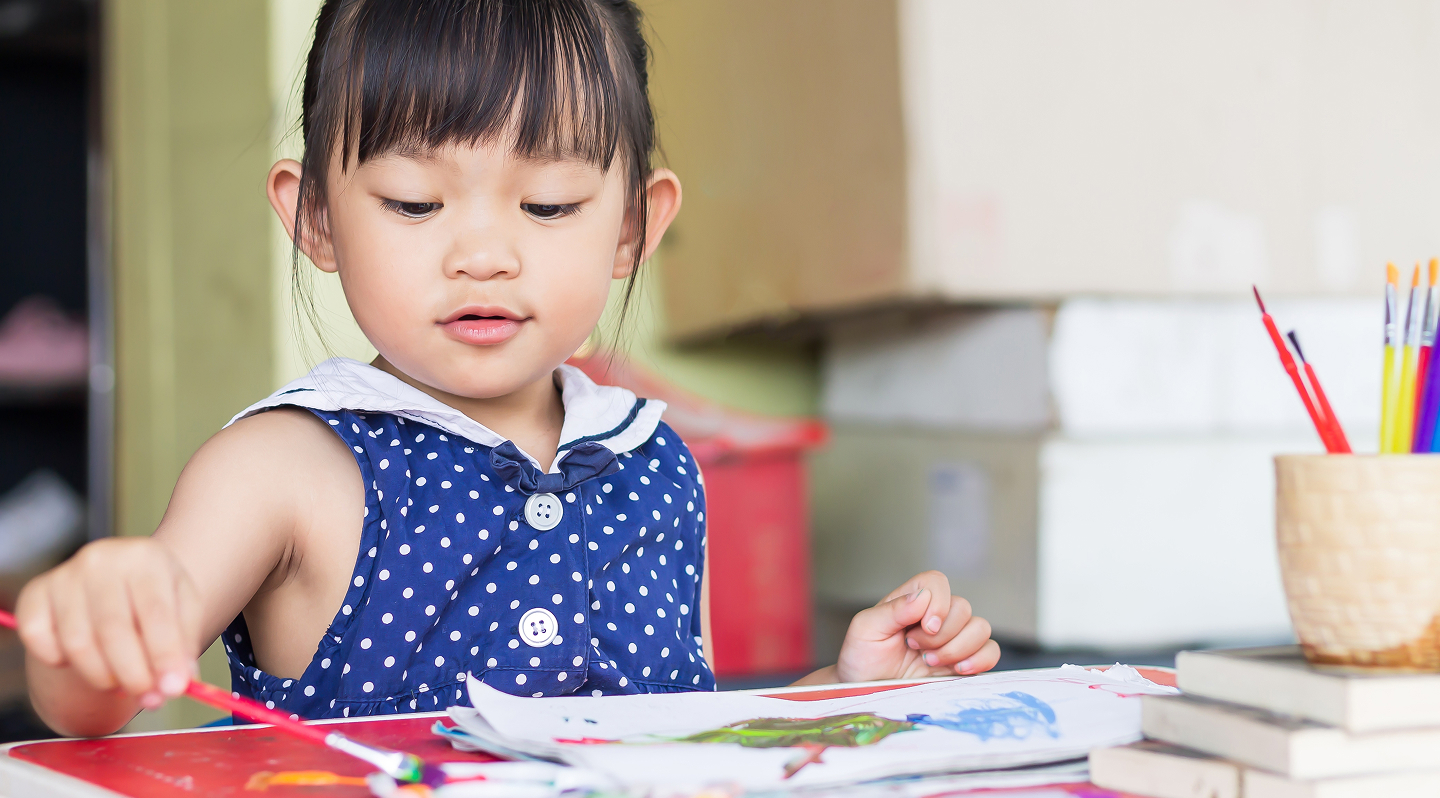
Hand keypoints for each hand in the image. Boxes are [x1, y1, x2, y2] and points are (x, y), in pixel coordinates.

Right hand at [16, 537, 200, 707]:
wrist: (119, 578)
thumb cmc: (154, 596)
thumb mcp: (184, 609)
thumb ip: (184, 645)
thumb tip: (176, 685)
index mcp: (145, 558)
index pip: (155, 612)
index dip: (164, 655)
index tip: (174, 689)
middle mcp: (101, 560)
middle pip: (114, 630)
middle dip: (134, 674)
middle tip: (149, 698)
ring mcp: (64, 575)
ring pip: (77, 643)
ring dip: (101, 676)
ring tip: (121, 682)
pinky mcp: (34, 593)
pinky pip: (38, 640)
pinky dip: (57, 660)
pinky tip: (82, 659)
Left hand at [834, 571, 998, 682]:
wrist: (866, 693)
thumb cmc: (862, 659)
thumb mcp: (865, 629)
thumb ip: (892, 610)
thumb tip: (923, 597)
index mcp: (911, 601)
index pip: (937, 582)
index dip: (937, 602)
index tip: (924, 627)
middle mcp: (936, 616)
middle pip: (962, 607)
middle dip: (941, 634)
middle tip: (915, 649)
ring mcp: (952, 639)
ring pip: (981, 628)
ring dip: (957, 648)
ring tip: (929, 662)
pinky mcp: (964, 662)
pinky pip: (991, 651)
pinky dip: (980, 659)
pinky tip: (956, 670)